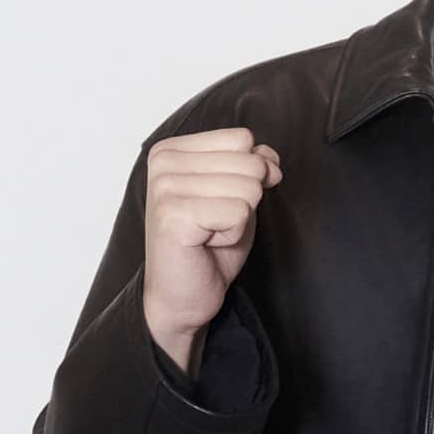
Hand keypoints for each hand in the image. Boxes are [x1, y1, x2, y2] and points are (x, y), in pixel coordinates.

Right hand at [141, 127, 282, 369]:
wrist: (182, 295)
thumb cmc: (208, 246)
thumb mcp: (238, 195)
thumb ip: (254, 167)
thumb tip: (270, 157)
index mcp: (172, 149)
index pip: (242, 138)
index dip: (249, 175)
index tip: (219, 202)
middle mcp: (163, 162)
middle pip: (249, 162)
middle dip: (245, 201)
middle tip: (215, 223)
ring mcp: (166, 186)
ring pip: (248, 188)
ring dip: (238, 220)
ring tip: (210, 233)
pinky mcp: (174, 213)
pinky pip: (239, 212)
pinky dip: (233, 235)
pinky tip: (207, 243)